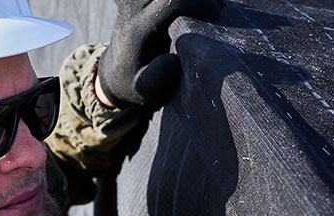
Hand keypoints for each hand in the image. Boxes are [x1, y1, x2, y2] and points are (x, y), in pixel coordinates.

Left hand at [97, 0, 224, 108]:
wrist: (113, 70)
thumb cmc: (131, 82)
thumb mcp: (140, 89)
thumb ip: (155, 78)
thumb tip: (175, 61)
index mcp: (138, 28)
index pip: (172, 1)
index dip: (197, 2)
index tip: (216, 11)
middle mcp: (135, 6)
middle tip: (219, 7)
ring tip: (211, 6)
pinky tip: (197, 5)